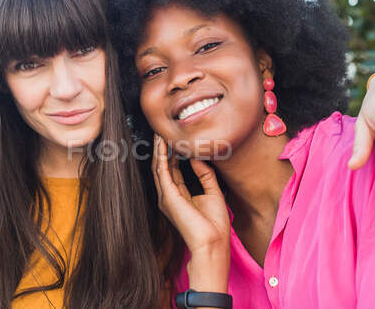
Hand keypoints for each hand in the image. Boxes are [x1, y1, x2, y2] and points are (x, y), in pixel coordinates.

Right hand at [152, 134, 229, 291]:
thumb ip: (205, 174)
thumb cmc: (215, 224)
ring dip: (159, 149)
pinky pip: (161, 171)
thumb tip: (196, 157)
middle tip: (163, 131)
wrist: (213, 242)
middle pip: (163, 167)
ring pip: (159, 167)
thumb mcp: (213, 192)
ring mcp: (166, 197)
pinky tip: (163, 144)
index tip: (175, 139)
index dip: (173, 154)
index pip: (173, 171)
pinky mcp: (167, 196)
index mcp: (180, 197)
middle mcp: (169, 197)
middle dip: (163, 149)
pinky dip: (161, 156)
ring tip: (160, 133)